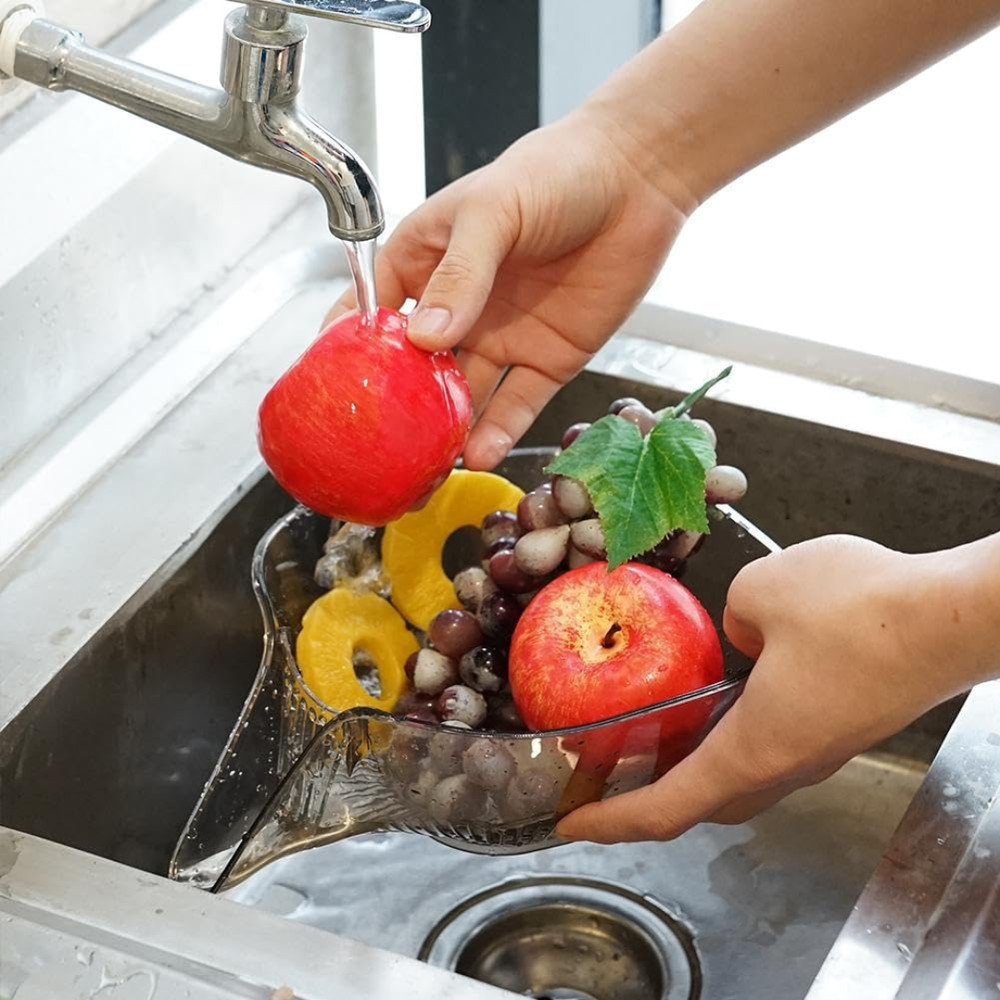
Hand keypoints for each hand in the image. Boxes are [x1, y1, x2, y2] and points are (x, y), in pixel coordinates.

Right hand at [326, 109, 691, 469]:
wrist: (639, 180)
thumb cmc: (558, 172)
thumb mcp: (493, 211)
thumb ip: (459, 274)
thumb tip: (424, 336)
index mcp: (426, 261)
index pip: (372, 311)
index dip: (348, 348)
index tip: (331, 387)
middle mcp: (458, 306)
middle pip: (414, 367)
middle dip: (395, 405)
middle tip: (377, 442)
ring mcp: (500, 336)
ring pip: (461, 394)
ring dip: (444, 428)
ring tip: (425, 462)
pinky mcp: (546, 359)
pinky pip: (515, 404)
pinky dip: (497, 431)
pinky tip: (479, 453)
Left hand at [557, 534, 996, 842]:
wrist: (953, 616)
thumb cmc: (860, 609)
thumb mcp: (762, 590)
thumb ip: (732, 616)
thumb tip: (744, 635)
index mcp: (753, 748)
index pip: (667, 808)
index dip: (612, 822)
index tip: (571, 823)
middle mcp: (787, 763)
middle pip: (705, 802)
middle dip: (649, 798)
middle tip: (607, 773)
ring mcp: (819, 749)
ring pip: (742, 776)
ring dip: (693, 765)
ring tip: (654, 734)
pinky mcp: (841, 726)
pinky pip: (772, 744)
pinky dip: (730, 735)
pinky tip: (723, 692)